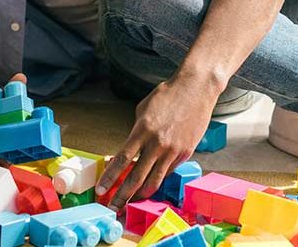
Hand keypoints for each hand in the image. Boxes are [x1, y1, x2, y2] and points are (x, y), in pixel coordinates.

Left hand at [95, 77, 218, 206]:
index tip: (101, 190)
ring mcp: (173, 150)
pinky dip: (157, 178)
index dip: (110, 178)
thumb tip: (129, 151)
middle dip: (123, 195)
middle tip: (113, 207)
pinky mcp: (186, 153)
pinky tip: (150, 183)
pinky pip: (168, 171)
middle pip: (136, 177)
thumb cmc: (167, 96)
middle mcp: (157, 143)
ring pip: (154, 180)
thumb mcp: (143, 110)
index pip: (122, 160)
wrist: (196, 89)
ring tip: (132, 201)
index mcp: (143, 130)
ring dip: (141, 194)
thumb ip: (136, 132)